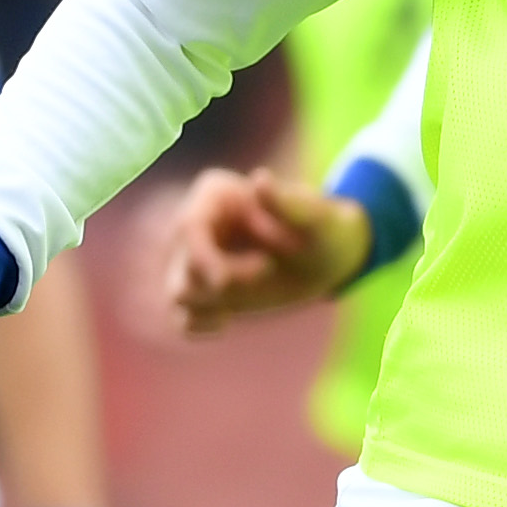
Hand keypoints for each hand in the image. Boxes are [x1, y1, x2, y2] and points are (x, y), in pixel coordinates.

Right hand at [118, 166, 373, 338]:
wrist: (327, 258)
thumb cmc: (323, 229)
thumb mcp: (317, 218)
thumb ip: (289, 202)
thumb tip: (259, 180)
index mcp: (214, 195)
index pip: (188, 227)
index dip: (210, 257)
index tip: (261, 269)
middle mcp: (196, 226)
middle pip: (185, 267)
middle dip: (225, 282)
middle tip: (268, 270)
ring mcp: (195, 260)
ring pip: (178, 295)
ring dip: (213, 305)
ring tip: (246, 297)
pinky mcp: (202, 291)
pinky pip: (180, 318)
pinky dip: (198, 326)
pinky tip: (227, 321)